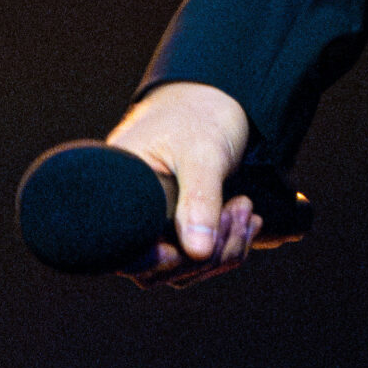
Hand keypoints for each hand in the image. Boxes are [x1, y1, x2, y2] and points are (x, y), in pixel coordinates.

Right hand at [105, 81, 256, 284]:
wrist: (216, 97)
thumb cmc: (196, 115)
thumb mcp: (201, 152)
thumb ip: (199, 199)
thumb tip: (197, 252)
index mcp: (119, 199)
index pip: (127, 255)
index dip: (159, 262)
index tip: (191, 249)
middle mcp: (134, 221)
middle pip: (163, 270)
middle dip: (209, 251)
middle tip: (241, 206)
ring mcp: (160, 229)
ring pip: (188, 268)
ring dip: (225, 247)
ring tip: (246, 207)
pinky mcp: (185, 229)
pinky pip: (204, 257)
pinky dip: (230, 244)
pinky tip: (248, 220)